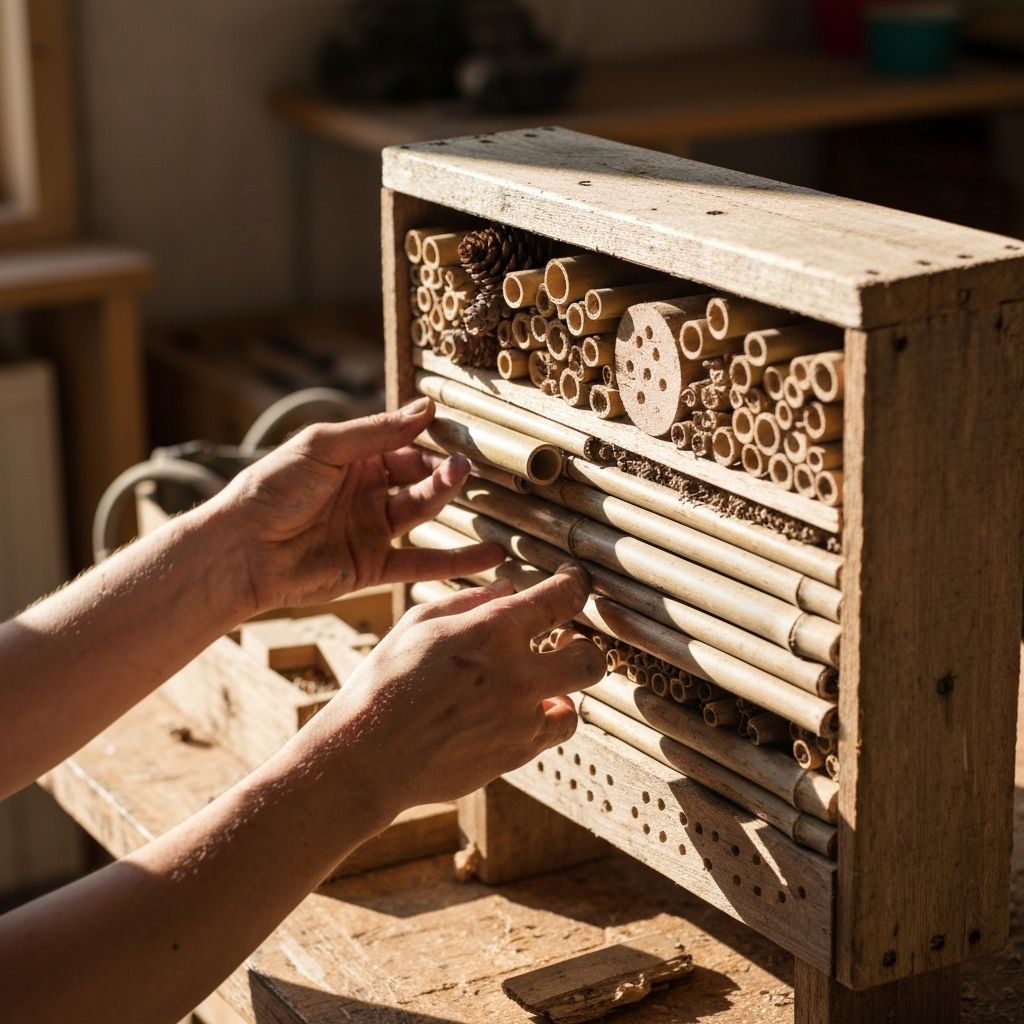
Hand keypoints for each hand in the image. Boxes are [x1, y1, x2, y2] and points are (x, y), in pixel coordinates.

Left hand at [211, 398, 503, 612]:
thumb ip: (376, 432)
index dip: (428, 439)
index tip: (456, 432)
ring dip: (448, 499)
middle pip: (417, 477)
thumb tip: (425, 410)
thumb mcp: (323, 447)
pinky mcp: (374, 568)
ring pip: (422, 512)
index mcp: (353, 460)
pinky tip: (489, 555)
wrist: (242, 549)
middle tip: (461, 463)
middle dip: (441, 469)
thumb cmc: (272, 489)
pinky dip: (456, 562)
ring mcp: (372, 531)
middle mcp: (367, 493)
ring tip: (468, 485)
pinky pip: (421, 563)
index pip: (403, 445)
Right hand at [301, 566, 604, 818]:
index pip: (563, 598)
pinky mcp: (515, 755)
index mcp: (493, 631)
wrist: (368, 756)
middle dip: (583, 647)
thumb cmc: (385, 682)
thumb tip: (508, 589)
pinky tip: (516, 713)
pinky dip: (541, 722)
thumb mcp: (418, 623)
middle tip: (563, 644)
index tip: (572, 586)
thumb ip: (470, 601)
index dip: (575, 586)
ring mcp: (521, 720)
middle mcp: (518, 675)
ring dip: (562, 690)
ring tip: (537, 685)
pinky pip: (551, 734)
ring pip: (576, 703)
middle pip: (590, 658)